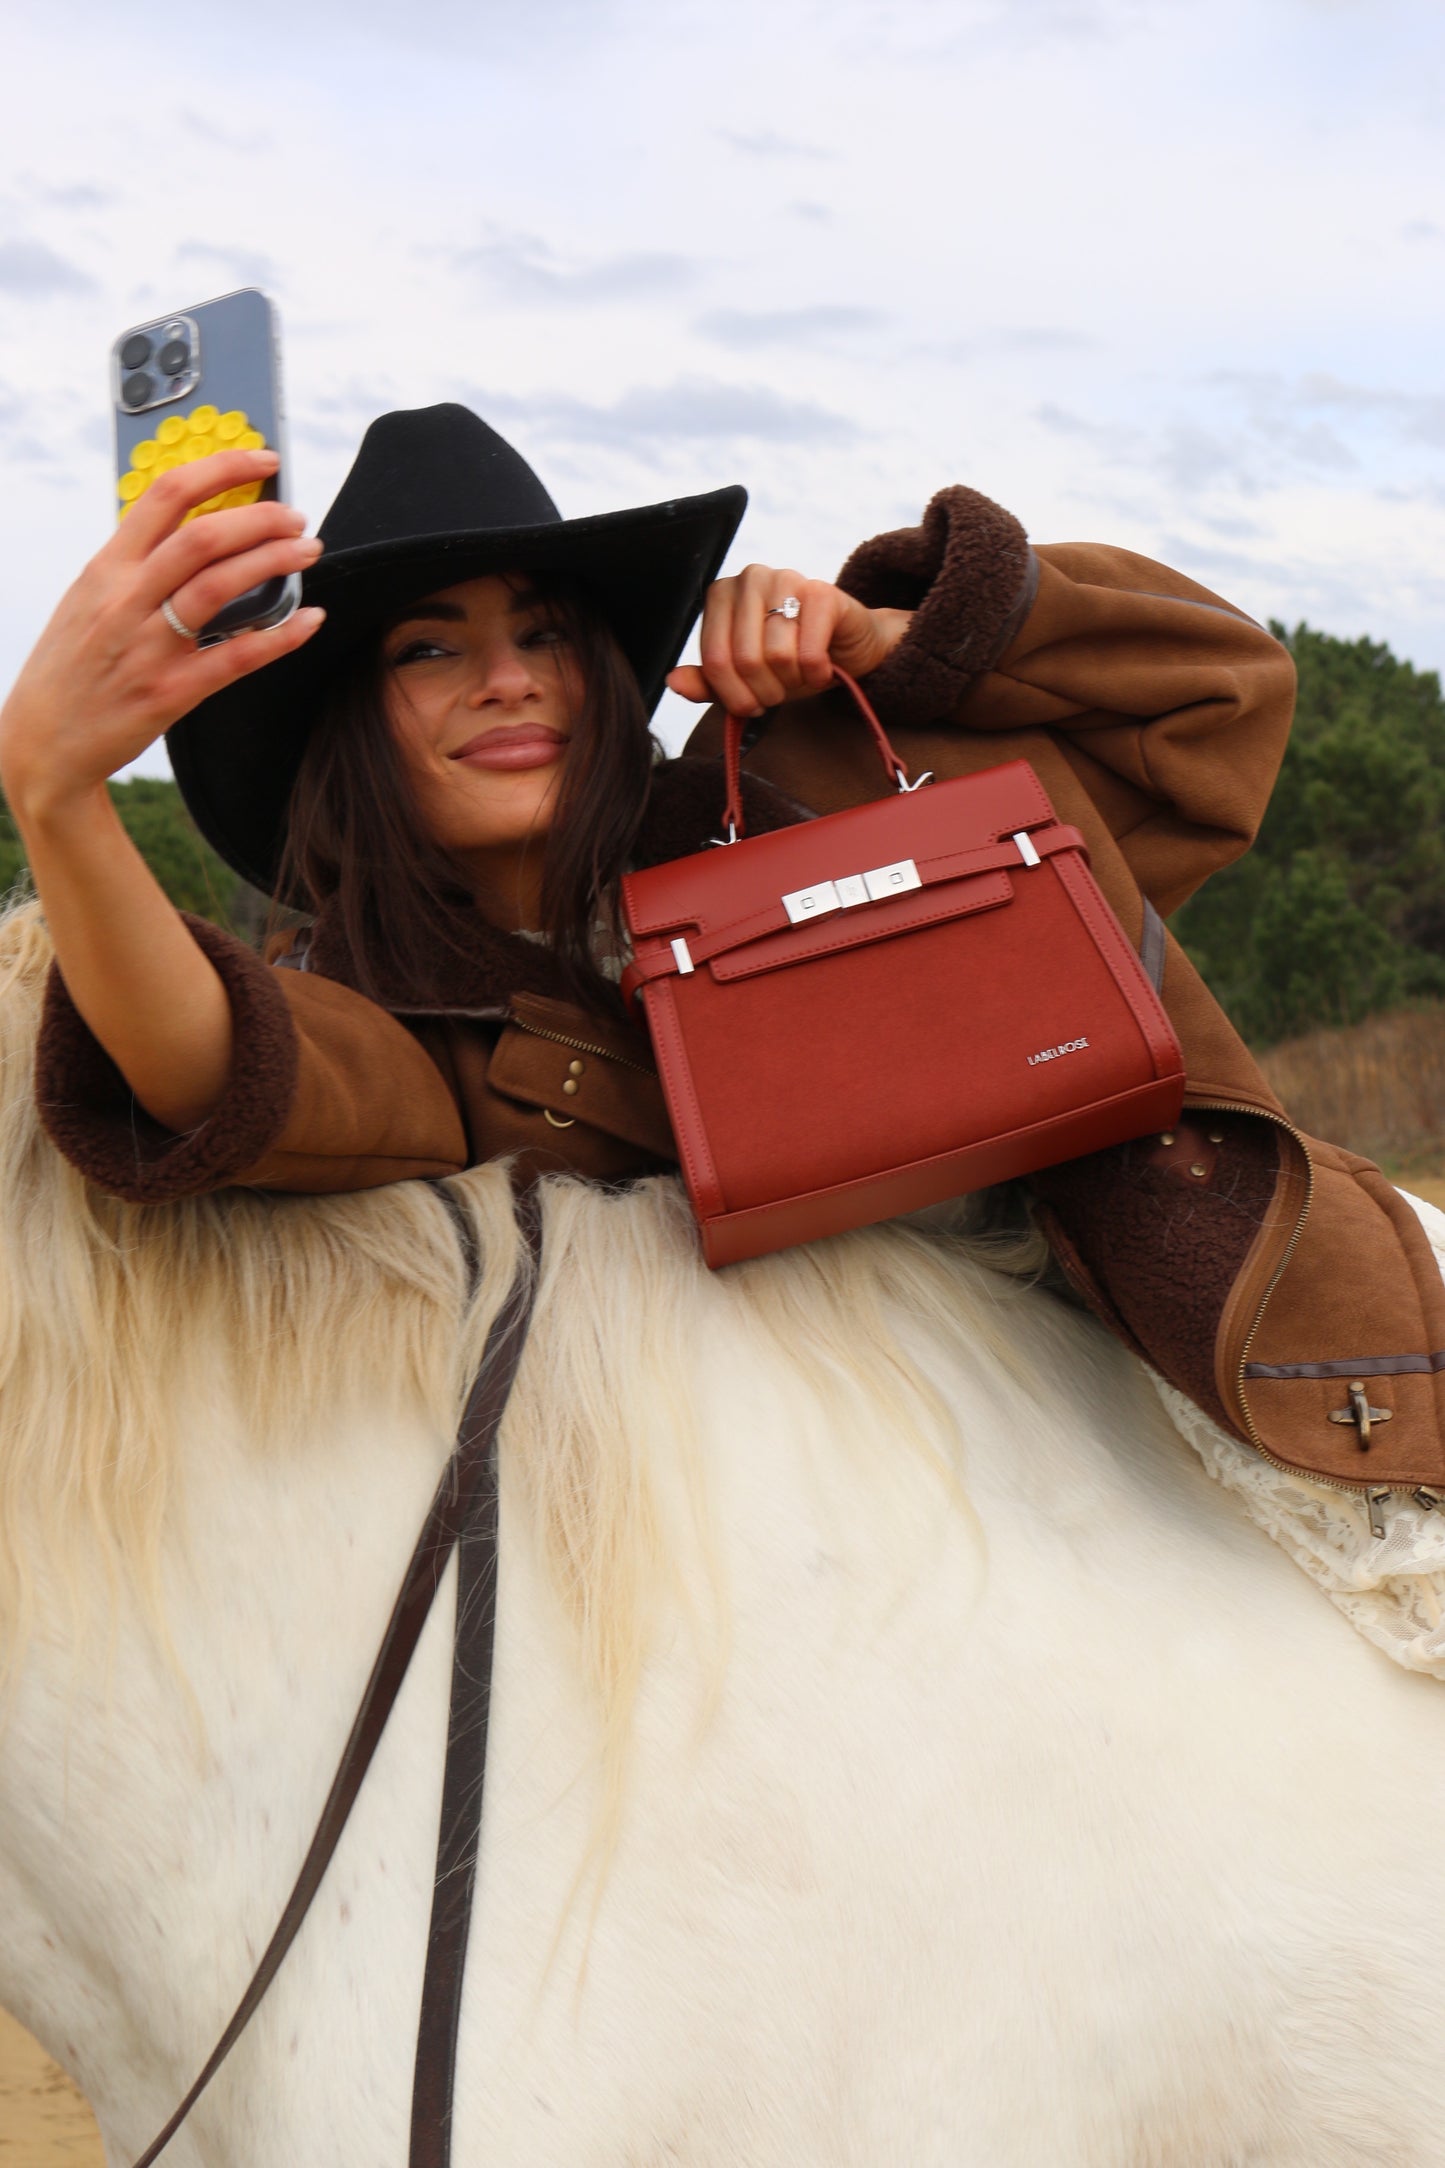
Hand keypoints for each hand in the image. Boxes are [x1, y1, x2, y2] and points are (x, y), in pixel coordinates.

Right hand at [0, 447, 325, 826]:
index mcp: (105, 569)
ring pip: (219, 586)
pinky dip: (280, 635)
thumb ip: (134, 567)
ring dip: (273, 562)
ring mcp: (147, 647)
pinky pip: (235, 657)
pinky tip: (309, 619)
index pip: (166, 496)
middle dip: (260, 518)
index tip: (261, 461)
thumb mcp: (87, 601)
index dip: (222, 469)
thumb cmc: (71, 667)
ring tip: (306, 552)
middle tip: (296, 518)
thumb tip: (195, 531)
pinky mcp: (169, 692)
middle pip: (202, 536)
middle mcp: (124, 600)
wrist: (42, 742)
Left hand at [666, 564, 911, 716]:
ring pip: (777, 656)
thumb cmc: (789, 662)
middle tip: (779, 693)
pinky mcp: (822, 592)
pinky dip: (817, 673)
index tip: (750, 706)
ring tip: (800, 676)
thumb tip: (672, 681)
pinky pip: (809, 652)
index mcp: (721, 594)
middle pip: (745, 660)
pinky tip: (822, 669)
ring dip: (792, 682)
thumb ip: (707, 681)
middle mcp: (750, 578)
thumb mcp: (743, 679)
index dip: (733, 696)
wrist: (846, 648)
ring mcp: (786, 579)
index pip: (715, 660)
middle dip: (764, 692)